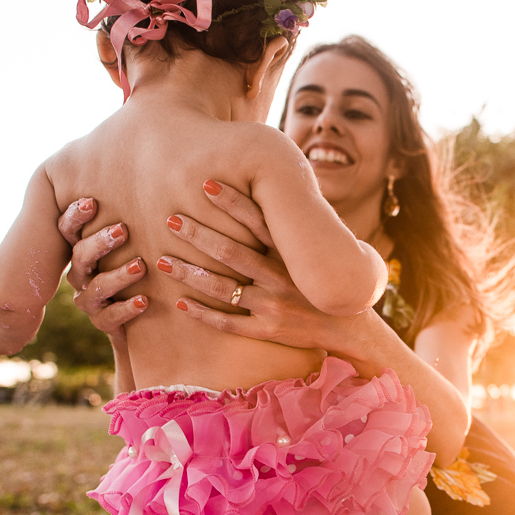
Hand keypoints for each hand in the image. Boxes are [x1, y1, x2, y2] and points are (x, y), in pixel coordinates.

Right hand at [58, 198, 147, 340]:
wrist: (143, 320)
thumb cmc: (142, 270)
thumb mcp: (139, 243)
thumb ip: (135, 218)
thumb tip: (154, 176)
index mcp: (84, 251)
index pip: (68, 230)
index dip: (76, 216)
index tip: (92, 201)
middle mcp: (82, 274)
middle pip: (80, 256)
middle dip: (100, 242)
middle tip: (123, 230)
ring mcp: (91, 300)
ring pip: (96, 287)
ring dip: (118, 275)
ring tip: (141, 266)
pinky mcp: (103, 322)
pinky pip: (109, 317)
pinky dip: (127, 308)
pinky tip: (145, 300)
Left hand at [163, 181, 358, 350]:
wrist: (352, 328)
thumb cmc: (327, 282)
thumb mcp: (318, 253)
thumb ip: (293, 231)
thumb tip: (276, 194)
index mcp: (292, 255)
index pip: (258, 221)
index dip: (232, 202)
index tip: (206, 183)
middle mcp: (280, 279)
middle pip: (230, 253)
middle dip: (198, 235)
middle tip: (171, 219)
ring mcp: (273, 307)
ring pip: (221, 288)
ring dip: (189, 273)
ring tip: (162, 260)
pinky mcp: (268, 331)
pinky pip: (228, 323)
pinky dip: (203, 313)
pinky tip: (181, 302)